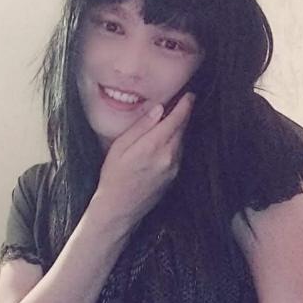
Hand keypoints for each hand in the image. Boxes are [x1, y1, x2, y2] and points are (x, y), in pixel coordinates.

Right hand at [89, 92, 194, 230]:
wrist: (119, 208)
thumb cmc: (114, 177)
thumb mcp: (119, 147)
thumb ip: (140, 127)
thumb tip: (158, 109)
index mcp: (155, 145)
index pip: (177, 119)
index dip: (185, 105)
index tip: (188, 94)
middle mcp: (169, 156)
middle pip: (183, 128)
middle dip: (184, 113)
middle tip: (183, 100)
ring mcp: (174, 167)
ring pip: (182, 140)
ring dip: (180, 127)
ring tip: (173, 117)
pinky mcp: (174, 176)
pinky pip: (179, 152)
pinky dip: (176, 141)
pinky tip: (167, 138)